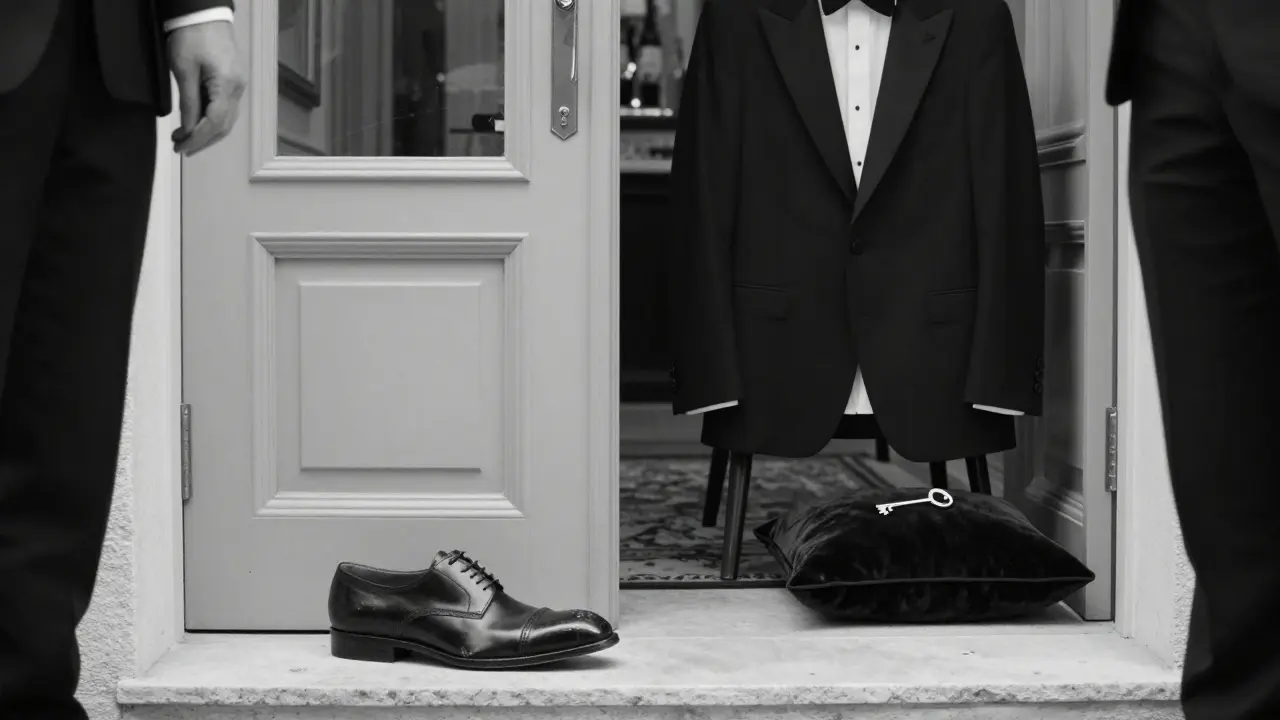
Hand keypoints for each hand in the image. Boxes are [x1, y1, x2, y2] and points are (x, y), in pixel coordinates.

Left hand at [168, 21, 245, 155]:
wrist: (204, 13)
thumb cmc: (191, 37)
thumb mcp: (183, 70)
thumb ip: (188, 102)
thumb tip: (188, 129)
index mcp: (227, 85)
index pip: (215, 122)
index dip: (198, 138)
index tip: (181, 147)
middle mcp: (238, 89)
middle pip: (225, 126)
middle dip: (203, 140)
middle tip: (181, 148)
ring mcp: (239, 86)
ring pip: (227, 120)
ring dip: (208, 133)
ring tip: (186, 138)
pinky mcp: (234, 81)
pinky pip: (227, 109)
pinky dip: (212, 121)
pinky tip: (198, 123)